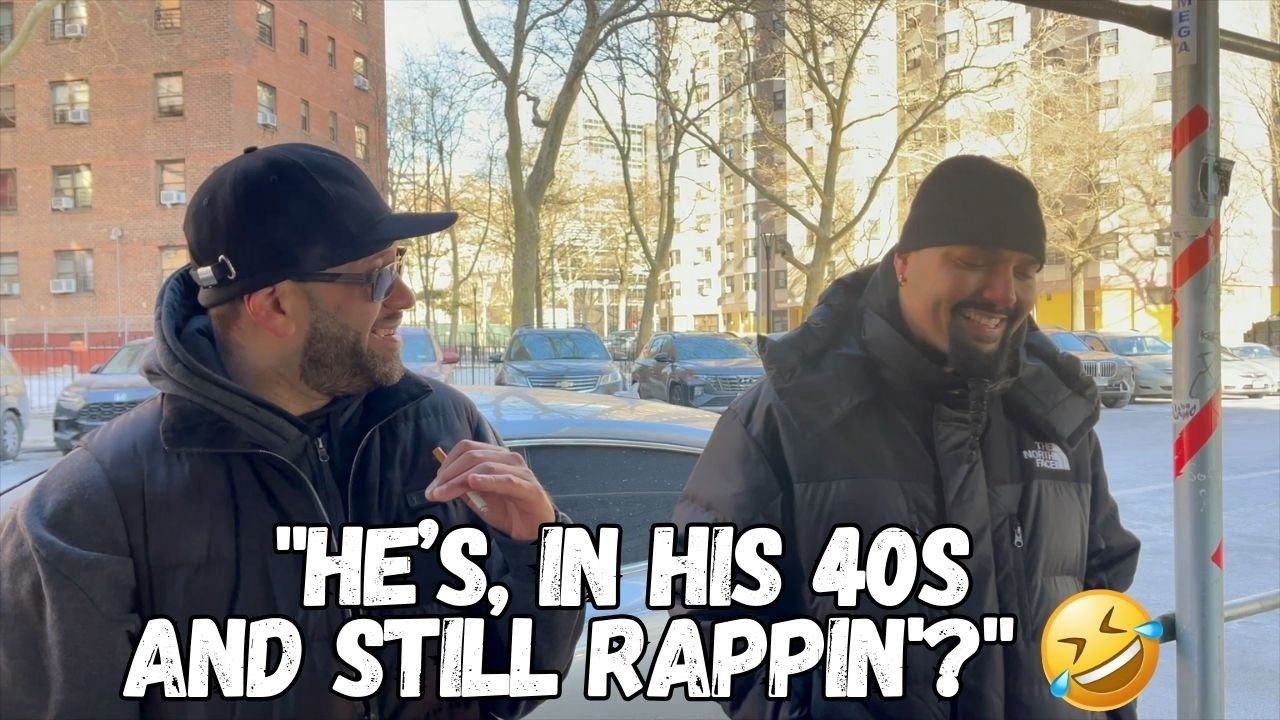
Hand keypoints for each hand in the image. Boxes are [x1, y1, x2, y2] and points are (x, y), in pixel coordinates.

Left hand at [425, 440, 554, 541]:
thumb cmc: (507, 511)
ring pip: (486, 466)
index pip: (467, 448)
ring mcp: (521, 472)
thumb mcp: (479, 499)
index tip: (433, 484)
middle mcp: (509, 459)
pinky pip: (507, 481)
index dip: (447, 463)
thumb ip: (463, 488)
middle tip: (433, 493)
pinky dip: (489, 480)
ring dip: (460, 480)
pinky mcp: (529, 488)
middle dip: (449, 475)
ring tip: (443, 493)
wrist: (533, 530)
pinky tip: (473, 482)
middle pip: (473, 456)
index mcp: (496, 456)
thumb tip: (440, 482)